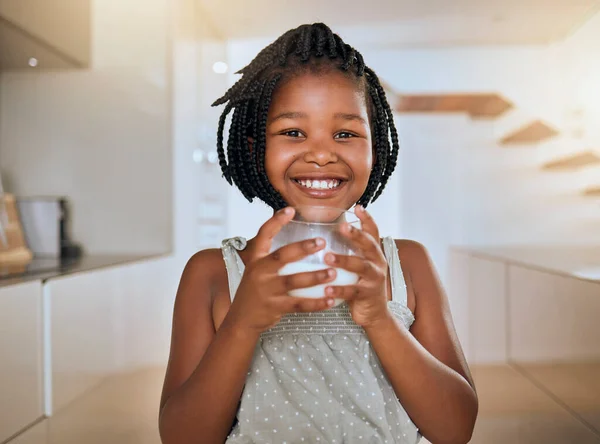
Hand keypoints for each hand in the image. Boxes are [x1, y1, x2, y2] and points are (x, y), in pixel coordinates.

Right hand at [225, 207, 336, 334]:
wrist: (241, 320)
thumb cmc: (255, 291)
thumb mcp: (256, 270)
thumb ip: (271, 258)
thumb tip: (296, 242)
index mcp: (255, 259)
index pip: (263, 235)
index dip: (276, 221)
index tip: (290, 209)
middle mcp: (259, 272)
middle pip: (282, 256)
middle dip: (302, 248)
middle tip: (322, 242)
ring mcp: (266, 290)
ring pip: (293, 281)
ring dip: (315, 277)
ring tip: (333, 272)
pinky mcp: (274, 307)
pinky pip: (299, 304)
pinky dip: (316, 303)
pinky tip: (331, 300)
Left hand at [324, 205, 391, 327]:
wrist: (375, 314)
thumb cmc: (360, 285)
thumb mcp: (359, 265)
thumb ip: (349, 250)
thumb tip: (324, 234)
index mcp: (374, 253)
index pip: (373, 232)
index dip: (367, 219)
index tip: (358, 208)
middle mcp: (378, 262)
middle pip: (369, 244)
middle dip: (356, 234)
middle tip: (342, 226)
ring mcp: (375, 278)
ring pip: (361, 266)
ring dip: (344, 260)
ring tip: (327, 257)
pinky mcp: (368, 295)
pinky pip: (353, 291)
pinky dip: (339, 289)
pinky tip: (327, 288)